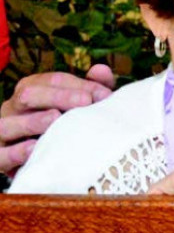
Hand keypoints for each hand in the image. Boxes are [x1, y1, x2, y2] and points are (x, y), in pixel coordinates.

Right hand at [0, 65, 114, 174]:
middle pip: (29, 95)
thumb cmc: (66, 127)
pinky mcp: (0, 158)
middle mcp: (13, 107)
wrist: (47, 162)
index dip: (78, 84)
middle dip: (59, 96)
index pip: (52, 80)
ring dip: (32, 121)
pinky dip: (16, 152)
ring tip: (55, 119)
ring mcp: (4, 132)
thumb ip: (91, 88)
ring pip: (9, 123)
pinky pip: (2, 154)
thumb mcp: (80, 106)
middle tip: (86, 101)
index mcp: (32, 89)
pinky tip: (33, 148)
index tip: (104, 94)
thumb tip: (101, 69)